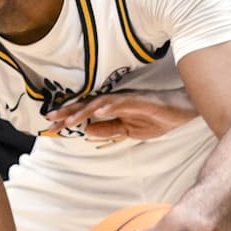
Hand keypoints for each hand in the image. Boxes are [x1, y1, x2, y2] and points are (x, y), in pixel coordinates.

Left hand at [44, 89, 196, 139]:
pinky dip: (109, 107)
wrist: (181, 111)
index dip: (69, 118)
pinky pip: (122, 102)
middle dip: (68, 112)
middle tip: (49, 120)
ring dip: (84, 111)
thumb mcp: (129, 131)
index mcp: (113, 108)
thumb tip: (87, 131)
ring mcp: (128, 99)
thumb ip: (110, 130)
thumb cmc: (156, 117)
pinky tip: (98, 112)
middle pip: (88, 104)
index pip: (86, 112)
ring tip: (69, 120)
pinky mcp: (141, 100)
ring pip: (100, 103)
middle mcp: (116, 101)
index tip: (51, 126)